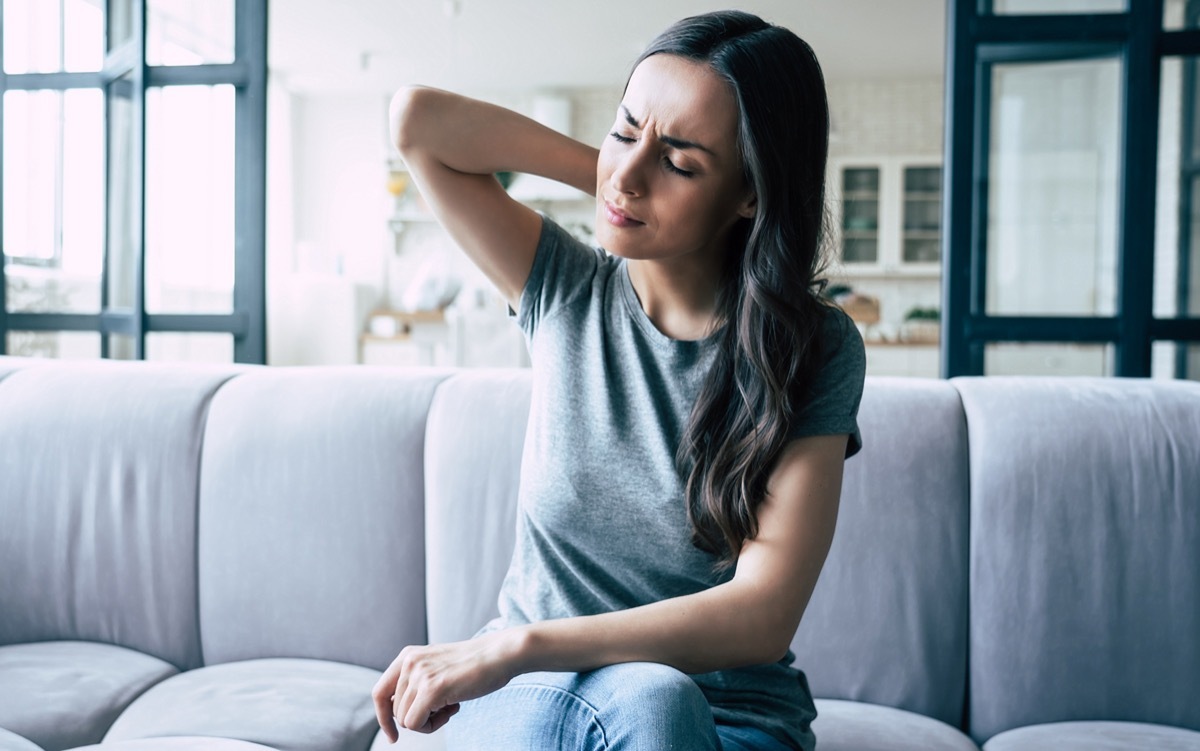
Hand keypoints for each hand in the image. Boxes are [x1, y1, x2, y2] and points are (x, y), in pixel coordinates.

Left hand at [371, 631, 521, 741]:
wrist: (498, 655)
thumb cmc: (473, 665)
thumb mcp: (436, 666)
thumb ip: (416, 681)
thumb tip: (398, 714)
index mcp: (407, 656)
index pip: (380, 693)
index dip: (383, 718)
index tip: (393, 735)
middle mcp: (409, 662)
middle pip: (395, 712)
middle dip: (419, 718)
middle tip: (445, 708)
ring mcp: (419, 675)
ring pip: (406, 720)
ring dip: (429, 721)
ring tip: (452, 704)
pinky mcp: (431, 689)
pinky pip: (416, 724)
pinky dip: (432, 726)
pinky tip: (453, 709)